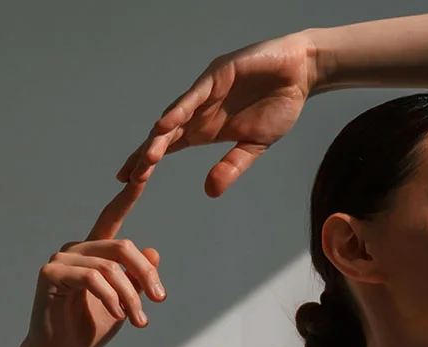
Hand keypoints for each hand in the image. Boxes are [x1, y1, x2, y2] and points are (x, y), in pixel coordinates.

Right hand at [20, 179, 165, 346]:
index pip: (113, 217)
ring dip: (132, 296)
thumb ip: (137, 279)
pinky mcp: (50, 273)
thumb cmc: (90, 327)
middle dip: (146, 275)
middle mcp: (77, 249)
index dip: (129, 194)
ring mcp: (61, 259)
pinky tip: (117, 315)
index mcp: (95, 252)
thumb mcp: (125, 303)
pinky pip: (92, 278)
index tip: (144, 171)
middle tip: (160, 300)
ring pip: (110, 266)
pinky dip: (111, 297)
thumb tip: (153, 250)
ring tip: (139, 321)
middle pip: (123, 247)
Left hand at [116, 31, 315, 197]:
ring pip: (174, 117)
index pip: (169, 146)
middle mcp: (199, 111)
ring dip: (159, 137)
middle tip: (130, 178)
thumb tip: (209, 192)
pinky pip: (193, 96)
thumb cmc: (277, 106)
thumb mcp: (255, 145)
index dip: (148, 162)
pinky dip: (179, 111)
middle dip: (146, 156)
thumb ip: (231, 166)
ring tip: (145, 158)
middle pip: (164, 135)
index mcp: (206, 128)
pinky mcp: (216, 76)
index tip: (129, 182)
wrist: (298, 75)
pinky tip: (165, 125)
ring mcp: (205, 93)